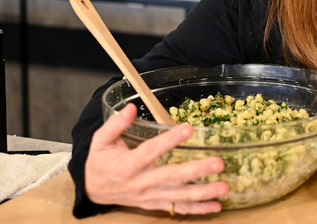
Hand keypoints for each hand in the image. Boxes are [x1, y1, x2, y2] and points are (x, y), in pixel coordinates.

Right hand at [84, 104, 228, 214]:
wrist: (92, 190)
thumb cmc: (100, 162)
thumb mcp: (101, 140)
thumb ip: (115, 124)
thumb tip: (131, 107)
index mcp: (128, 165)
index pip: (151, 151)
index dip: (169, 140)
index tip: (188, 128)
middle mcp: (141, 183)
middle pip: (172, 177)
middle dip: (197, 171)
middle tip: (218, 163)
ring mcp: (150, 196)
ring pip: (179, 196)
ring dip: (204, 193)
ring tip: (224, 187)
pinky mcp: (155, 204)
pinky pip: (178, 209)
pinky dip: (198, 209)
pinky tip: (216, 206)